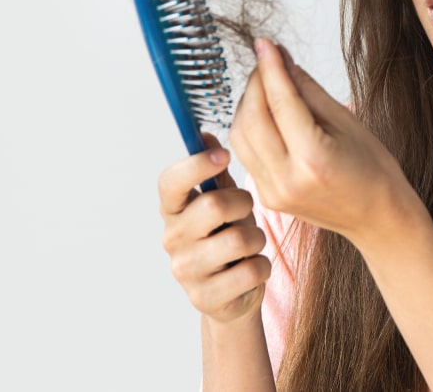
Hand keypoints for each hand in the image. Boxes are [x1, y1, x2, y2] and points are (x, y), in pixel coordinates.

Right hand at [158, 134, 271, 324]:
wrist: (231, 293)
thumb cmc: (227, 235)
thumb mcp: (223, 200)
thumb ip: (215, 171)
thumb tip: (205, 135)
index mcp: (173, 208)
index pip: (170, 182)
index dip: (196, 165)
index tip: (224, 155)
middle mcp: (172, 238)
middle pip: (213, 206)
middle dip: (243, 204)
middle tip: (247, 211)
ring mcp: (185, 270)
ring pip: (239, 239)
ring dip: (257, 238)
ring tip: (250, 243)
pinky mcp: (205, 297)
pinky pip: (251, 271)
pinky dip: (262, 266)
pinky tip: (251, 268)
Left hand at [229, 39, 423, 247]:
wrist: (377, 217)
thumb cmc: (373, 169)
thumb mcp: (347, 122)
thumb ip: (308, 90)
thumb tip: (281, 59)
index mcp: (313, 160)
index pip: (280, 103)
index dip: (270, 68)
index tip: (265, 43)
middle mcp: (287, 179)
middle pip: (251, 118)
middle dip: (255, 84)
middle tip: (269, 62)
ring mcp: (272, 192)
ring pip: (240, 135)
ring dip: (248, 104)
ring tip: (268, 87)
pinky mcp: (266, 196)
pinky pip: (245, 152)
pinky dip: (250, 127)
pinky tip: (266, 114)